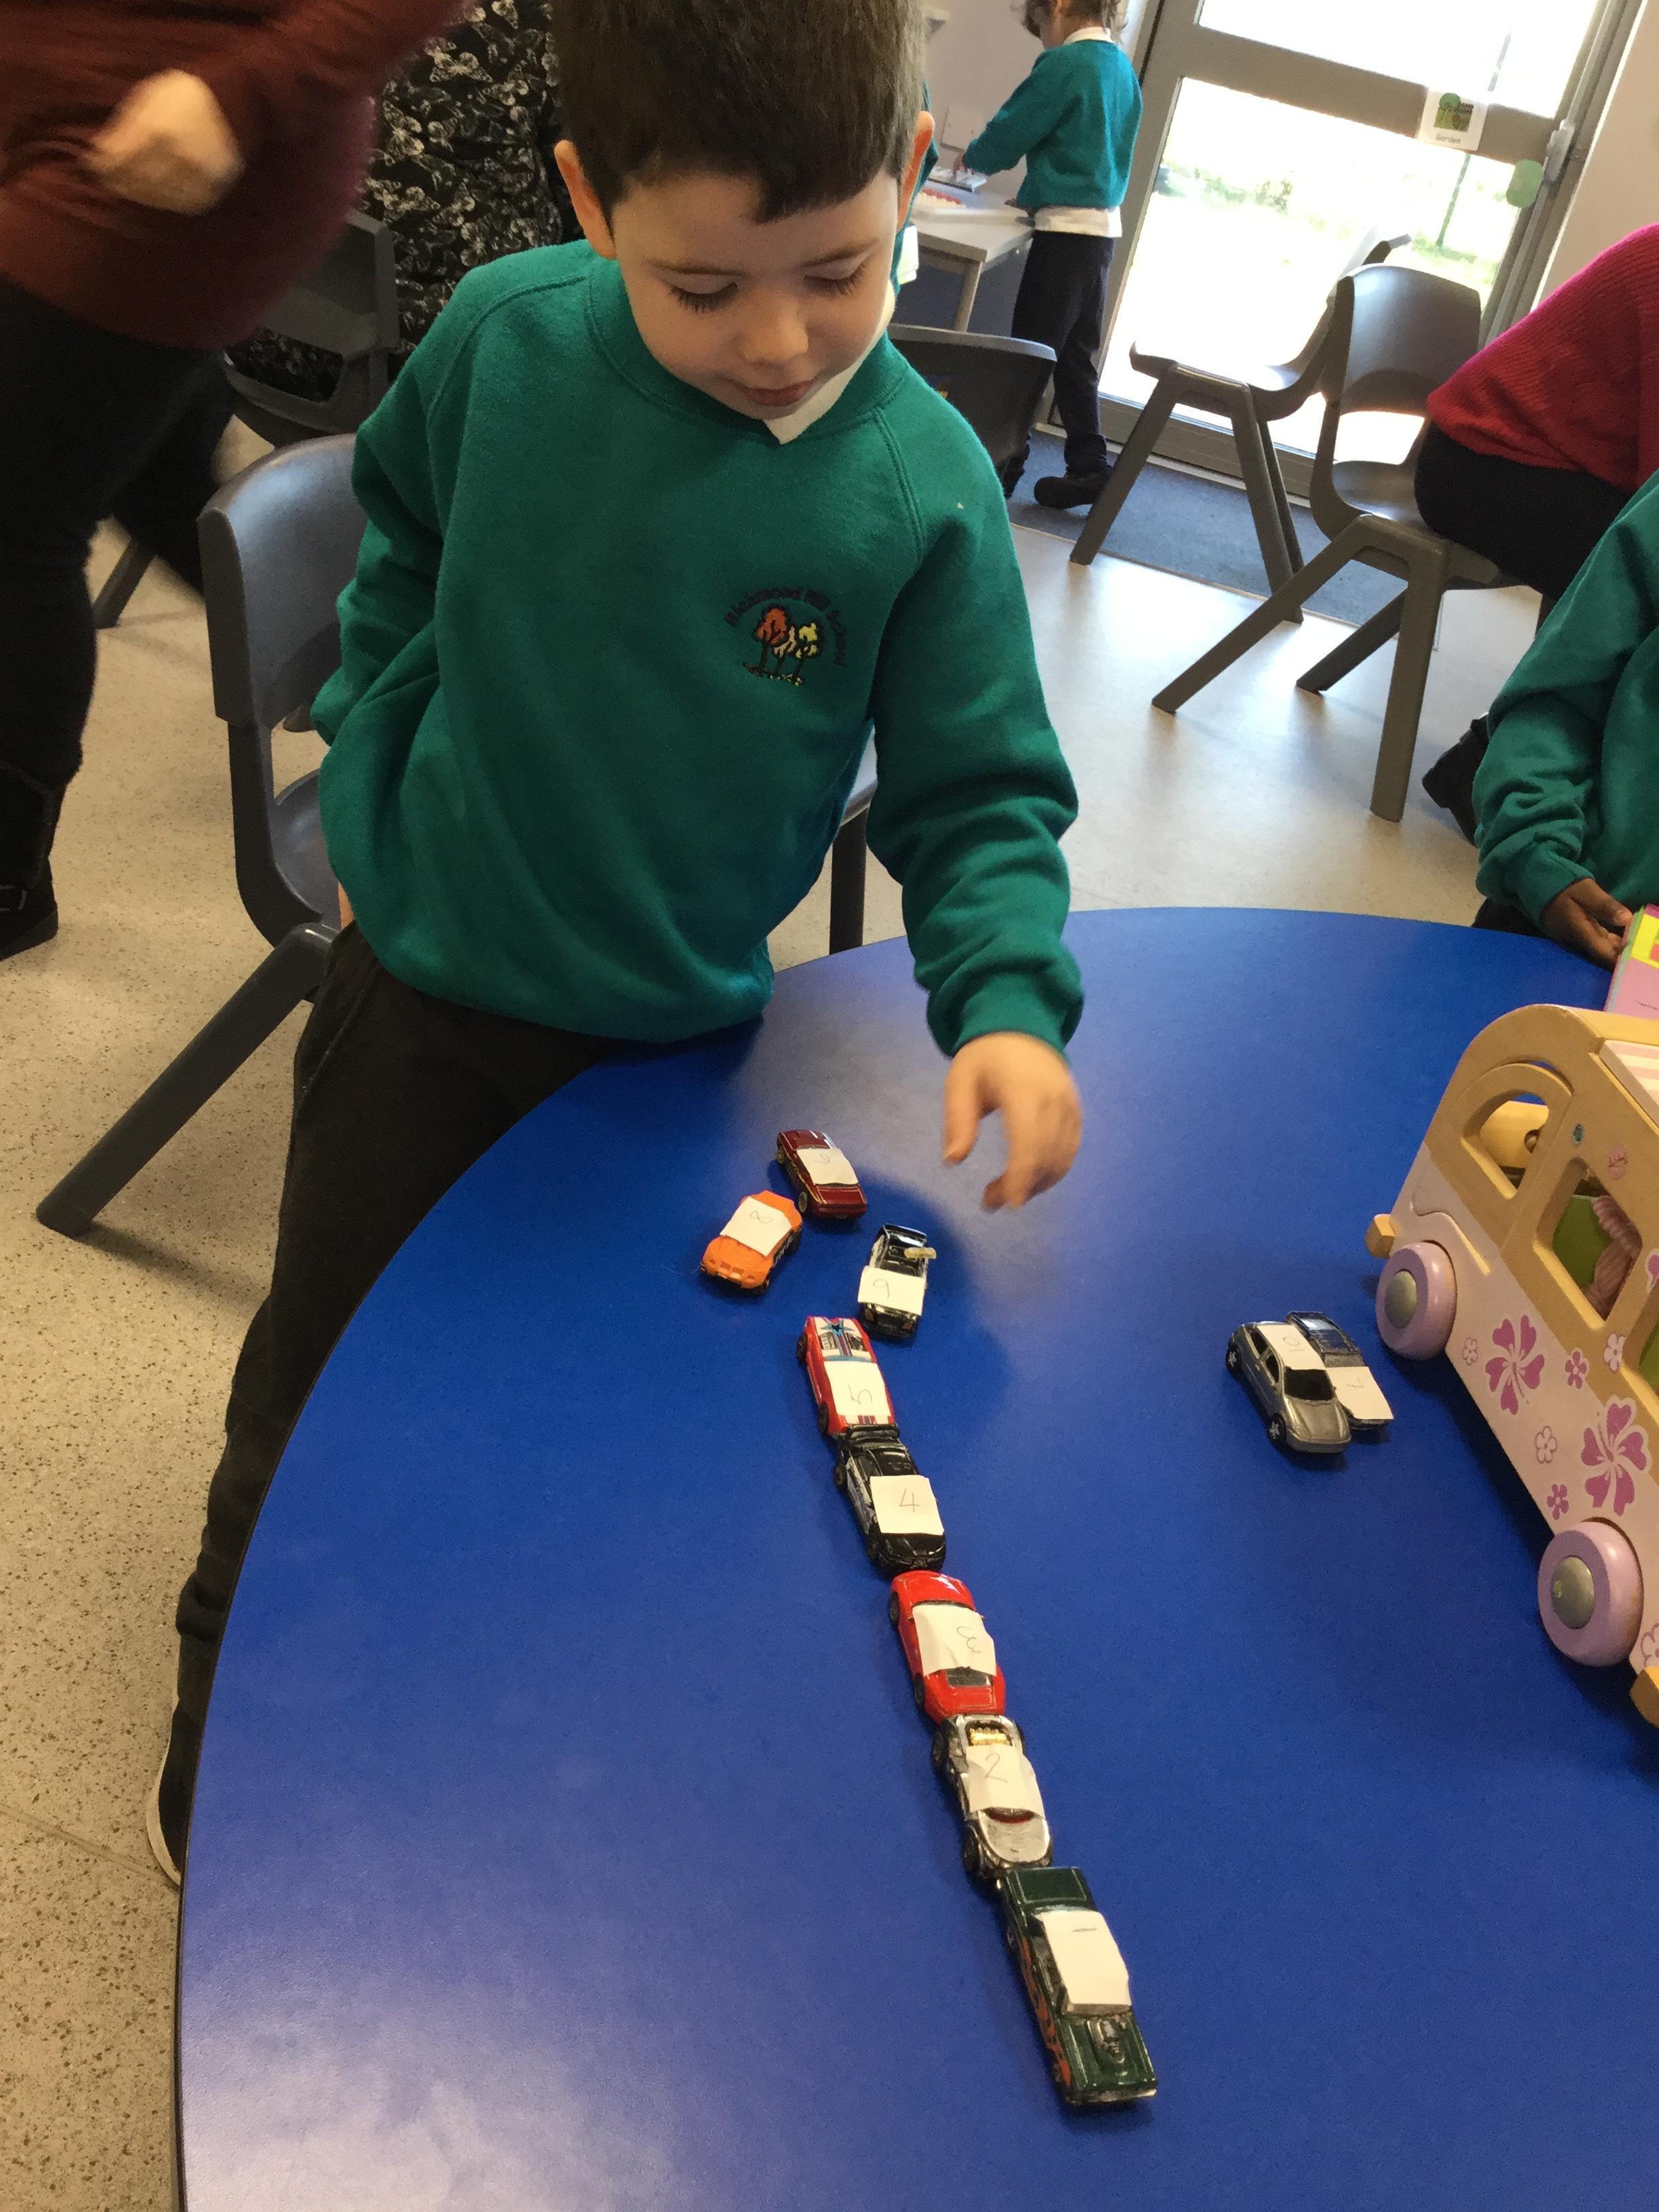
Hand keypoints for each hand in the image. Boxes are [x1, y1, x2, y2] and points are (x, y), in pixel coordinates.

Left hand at [86, 73, 242, 214]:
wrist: (236, 102)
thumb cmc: (185, 95)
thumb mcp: (149, 97)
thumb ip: (123, 125)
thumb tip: (99, 152)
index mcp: (155, 131)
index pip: (117, 161)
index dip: (101, 166)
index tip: (94, 165)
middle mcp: (175, 157)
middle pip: (135, 183)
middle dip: (119, 182)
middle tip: (111, 180)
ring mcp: (196, 177)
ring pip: (157, 198)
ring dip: (141, 195)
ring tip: (133, 187)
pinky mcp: (212, 190)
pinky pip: (182, 205)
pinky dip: (167, 202)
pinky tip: (160, 193)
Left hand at [942, 1032, 1080, 1209]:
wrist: (1022, 1029)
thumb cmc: (985, 1058)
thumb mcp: (960, 1083)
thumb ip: (958, 1121)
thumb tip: (953, 1161)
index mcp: (1023, 1091)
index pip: (1028, 1142)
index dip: (1021, 1176)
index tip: (1008, 1203)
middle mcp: (1054, 1100)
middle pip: (1046, 1156)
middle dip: (1022, 1187)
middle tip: (991, 1201)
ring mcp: (1070, 1106)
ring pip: (1062, 1157)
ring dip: (1037, 1183)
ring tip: (1007, 1192)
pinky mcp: (1076, 1112)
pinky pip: (1070, 1149)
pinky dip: (1052, 1171)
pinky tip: (1030, 1179)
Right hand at [1540, 877, 1630, 968]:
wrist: (1536, 884)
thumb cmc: (1563, 885)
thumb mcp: (1586, 890)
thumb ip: (1605, 906)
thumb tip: (1628, 919)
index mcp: (1580, 931)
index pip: (1603, 953)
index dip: (1619, 959)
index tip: (1634, 959)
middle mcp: (1575, 940)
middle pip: (1601, 954)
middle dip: (1619, 956)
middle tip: (1638, 955)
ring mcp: (1572, 938)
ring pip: (1597, 949)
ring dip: (1614, 951)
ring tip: (1632, 949)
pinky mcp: (1572, 934)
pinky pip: (1593, 943)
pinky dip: (1607, 944)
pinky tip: (1619, 942)